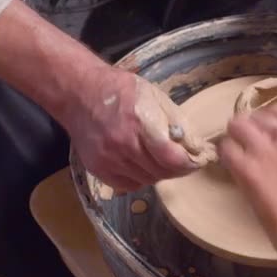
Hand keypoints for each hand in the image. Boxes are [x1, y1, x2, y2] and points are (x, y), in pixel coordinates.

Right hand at [61, 67, 194, 191]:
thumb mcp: (156, 96)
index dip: (189, 163)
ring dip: (160, 173)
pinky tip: (143, 165)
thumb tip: (196, 146)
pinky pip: (129, 185)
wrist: (79, 93)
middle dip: (178, 169)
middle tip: (184, 162)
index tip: (197, 160)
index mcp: (140, 122)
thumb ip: (177, 122)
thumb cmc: (121, 91)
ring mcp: (108, 159)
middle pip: (162, 171)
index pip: (171, 157)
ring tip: (162, 160)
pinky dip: (141, 178)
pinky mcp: (98, 169)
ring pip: (147, 180)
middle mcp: (123, 144)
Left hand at [218, 105, 276, 252]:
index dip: (267, 122)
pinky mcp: (245, 165)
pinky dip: (226, 155)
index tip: (264, 134)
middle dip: (250, 128)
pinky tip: (232, 167)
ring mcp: (263, 146)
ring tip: (236, 152)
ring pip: (236, 125)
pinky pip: (225, 148)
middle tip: (248, 145)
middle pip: (254, 116)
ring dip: (234, 137)